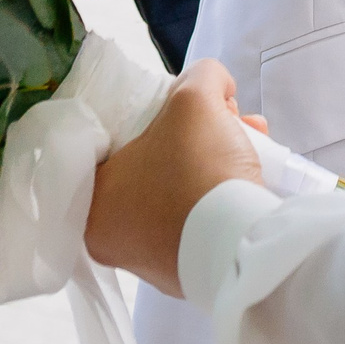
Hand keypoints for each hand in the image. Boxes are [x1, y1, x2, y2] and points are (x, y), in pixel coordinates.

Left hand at [83, 60, 267, 298]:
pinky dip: (221, 192)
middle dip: (197, 133)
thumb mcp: (196, 99)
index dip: (156, 113)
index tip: (187, 108)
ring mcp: (149, 257)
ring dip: (215, 157)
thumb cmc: (198, 169)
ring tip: (250, 138)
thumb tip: (216, 84)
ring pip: (181, 187)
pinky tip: (250, 171)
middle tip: (225, 119)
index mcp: (95, 199)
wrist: (239, 242)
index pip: (118, 139)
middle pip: (155, 161)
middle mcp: (111, 236)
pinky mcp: (184, 268)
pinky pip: (200, 216)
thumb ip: (201, 75)